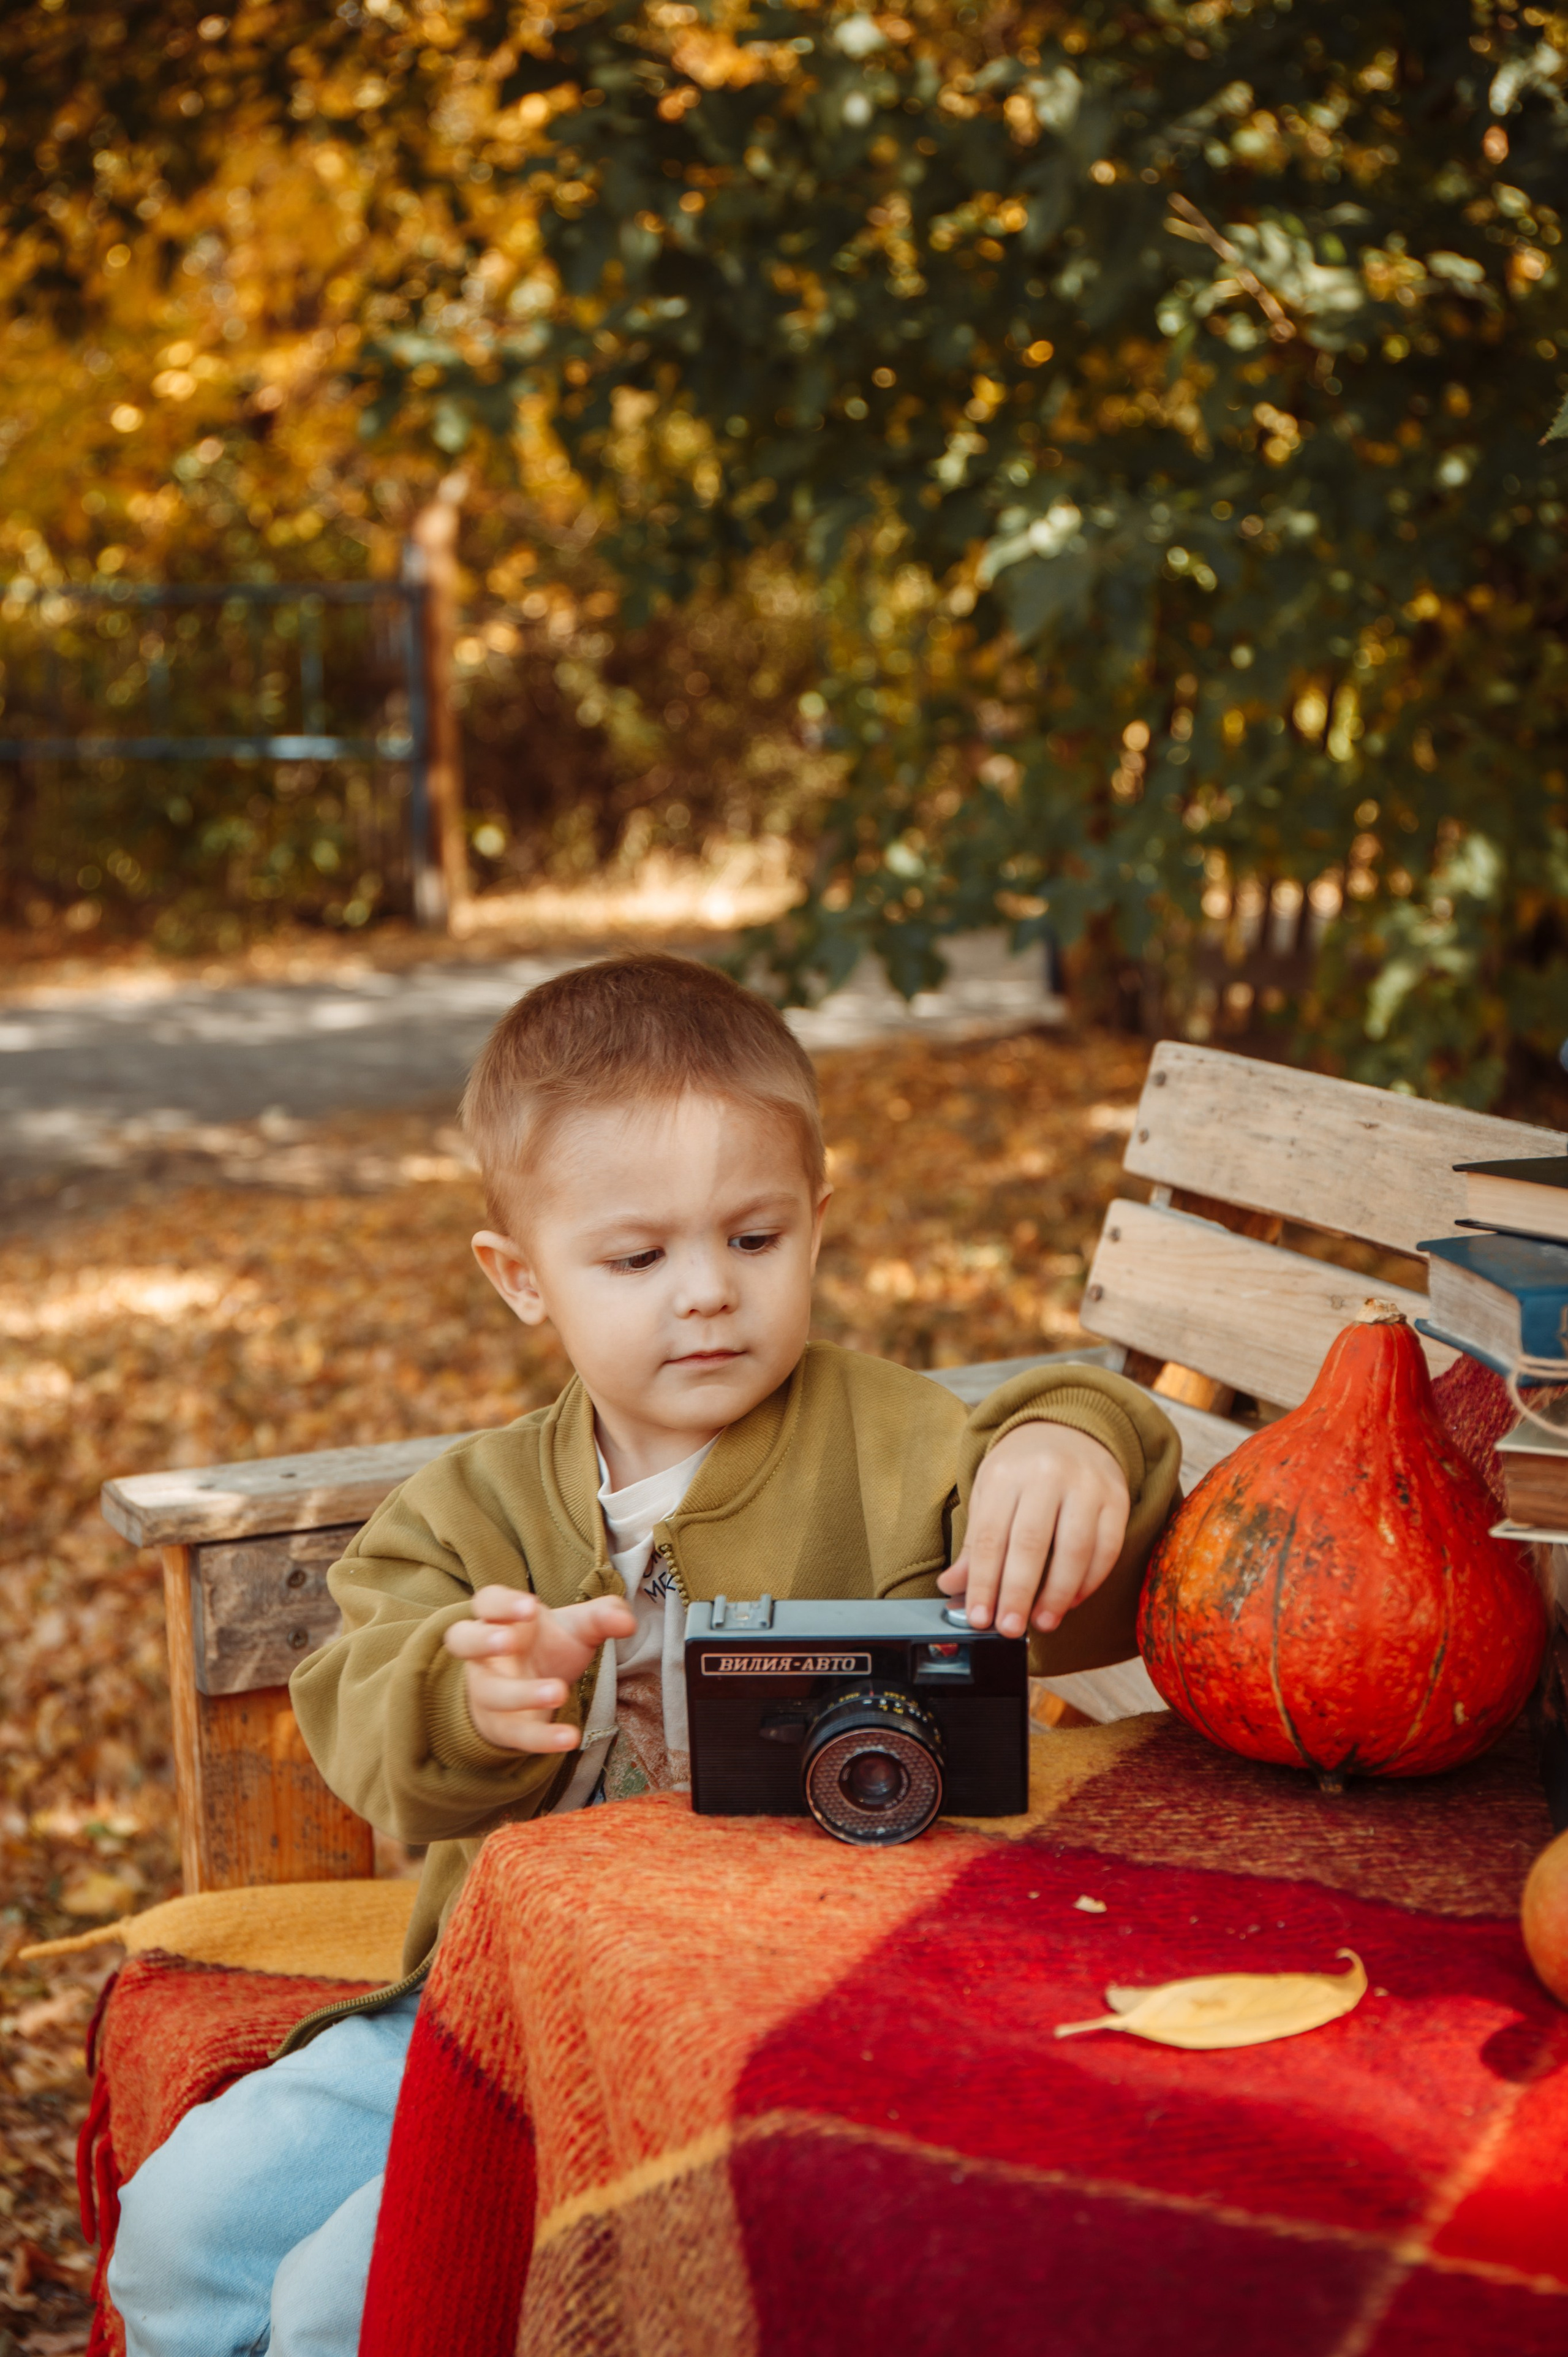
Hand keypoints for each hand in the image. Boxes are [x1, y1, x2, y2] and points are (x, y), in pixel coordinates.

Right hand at [443, 1587, 634, 1753]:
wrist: (534, 1691)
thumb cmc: (550, 1647)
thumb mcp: (578, 1629)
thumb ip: (602, 1618)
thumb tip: (627, 1621)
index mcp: (500, 1619)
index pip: (487, 1601)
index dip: (503, 1603)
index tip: (531, 1606)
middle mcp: (484, 1654)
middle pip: (462, 1639)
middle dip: (482, 1639)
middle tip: (509, 1641)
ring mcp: (487, 1692)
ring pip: (488, 1693)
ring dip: (520, 1694)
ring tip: (558, 1692)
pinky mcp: (501, 1727)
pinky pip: (515, 1734)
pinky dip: (542, 1738)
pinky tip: (570, 1738)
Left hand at [937, 1422, 1129, 1638]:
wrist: (1068, 1428)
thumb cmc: (1023, 1469)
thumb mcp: (990, 1494)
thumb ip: (976, 1543)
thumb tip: (952, 1586)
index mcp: (1007, 1474)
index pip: (992, 1537)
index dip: (984, 1582)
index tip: (979, 1617)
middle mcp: (1047, 1475)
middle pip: (1031, 1544)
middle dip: (1018, 1594)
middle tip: (1009, 1628)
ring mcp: (1087, 1486)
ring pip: (1074, 1549)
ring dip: (1057, 1595)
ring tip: (1042, 1621)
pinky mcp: (1117, 1498)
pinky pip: (1107, 1548)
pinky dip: (1089, 1581)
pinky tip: (1072, 1600)